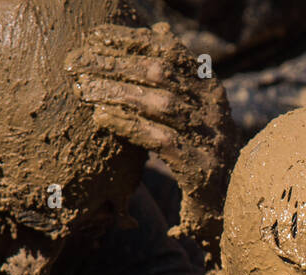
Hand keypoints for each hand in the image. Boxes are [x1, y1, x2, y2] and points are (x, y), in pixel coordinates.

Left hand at [66, 22, 236, 253]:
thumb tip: (159, 33)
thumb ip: (175, 80)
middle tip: (76, 63)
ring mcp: (210, 138)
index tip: (93, 37)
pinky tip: (102, 118)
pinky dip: (128, 125)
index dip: (130, 40)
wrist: (228, 210)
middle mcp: (214, 108)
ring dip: (116, 92)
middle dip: (114, 63)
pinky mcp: (200, 168)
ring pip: (158, 102)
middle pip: (159, 72)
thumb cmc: (202, 157)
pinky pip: (159, 139)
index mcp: (210, 89)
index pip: (170, 50)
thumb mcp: (193, 114)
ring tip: (83, 88)